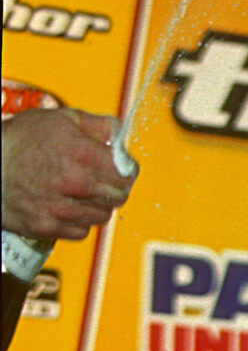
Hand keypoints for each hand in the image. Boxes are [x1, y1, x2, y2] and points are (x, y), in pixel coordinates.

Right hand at [2, 108, 132, 240]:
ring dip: (97, 206)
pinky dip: (78, 222)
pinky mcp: (43, 227)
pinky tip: (68, 208)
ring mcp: (58, 209)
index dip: (126, 171)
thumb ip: (97, 125)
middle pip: (118, 197)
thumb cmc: (17, 140)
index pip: (127, 174)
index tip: (120, 170)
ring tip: (83, 195)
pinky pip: (79, 232)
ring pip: (101, 216)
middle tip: (102, 182)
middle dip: (114, 188)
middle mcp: (73, 184)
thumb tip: (119, 133)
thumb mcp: (61, 118)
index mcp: (82, 155)